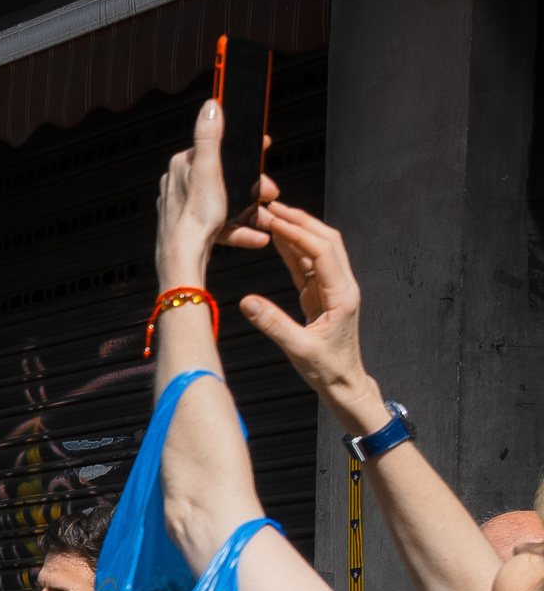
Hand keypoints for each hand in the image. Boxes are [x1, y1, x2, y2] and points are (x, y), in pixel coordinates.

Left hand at [155, 99, 273, 286]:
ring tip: (266, 218)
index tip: (264, 146)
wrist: (183, 258)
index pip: (217, 147)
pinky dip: (239, 230)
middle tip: (271, 192)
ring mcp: (185, 206)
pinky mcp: (191, 227)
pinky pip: (220, 224)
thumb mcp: (208, 169)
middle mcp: (179, 184)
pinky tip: (256, 236)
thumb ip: (209, 136)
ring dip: (249, 210)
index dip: (244, 150)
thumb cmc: (194, 217)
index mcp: (182, 165)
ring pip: (225, 202)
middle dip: (252, 185)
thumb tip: (211, 105)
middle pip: (224, 177)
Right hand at [239, 201, 382, 430]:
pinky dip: (293, 249)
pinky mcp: (321, 294)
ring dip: (297, 230)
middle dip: (300, 220)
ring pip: (318, 248)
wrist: (344, 382)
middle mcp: (341, 285)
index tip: (276, 220)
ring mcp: (332, 288)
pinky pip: (308, 264)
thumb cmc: (328, 369)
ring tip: (272, 217)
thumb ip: (272, 323)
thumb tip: (247, 301)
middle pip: (326, 240)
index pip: (323, 251)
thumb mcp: (298, 349)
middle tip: (273, 207)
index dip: (299, 232)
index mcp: (342, 295)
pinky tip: (277, 239)